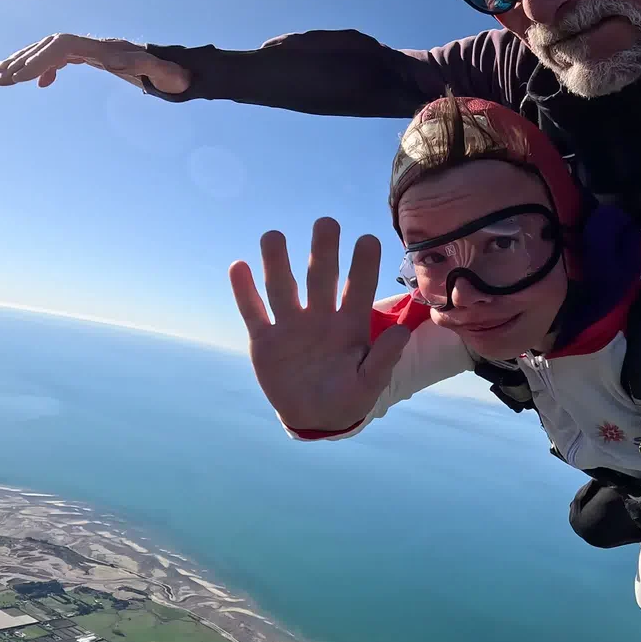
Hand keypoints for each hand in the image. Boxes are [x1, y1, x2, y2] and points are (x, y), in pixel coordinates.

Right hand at [0, 33, 190, 93]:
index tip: (20, 77)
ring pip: (51, 50)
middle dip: (24, 60)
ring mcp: (91, 50)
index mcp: (104, 48)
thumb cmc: (169, 73)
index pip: (63, 47)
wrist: (174, 68)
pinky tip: (39, 85)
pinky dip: (46, 68)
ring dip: (26, 61)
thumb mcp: (165, 73)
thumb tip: (155, 67)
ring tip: (0, 75)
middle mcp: (94, 45)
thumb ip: (159, 69)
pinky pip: (61, 58)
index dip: (41, 59)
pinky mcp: (92, 58)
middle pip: (50, 45)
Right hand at [230, 218, 410, 432]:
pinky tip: (238, 267)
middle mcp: (320, 317)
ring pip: (283, 288)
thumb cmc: (348, 398)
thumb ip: (383, 360)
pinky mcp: (264, 340)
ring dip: (277, 263)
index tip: (368, 240)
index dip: (364, 265)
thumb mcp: (369, 384)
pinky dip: (244, 291)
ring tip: (274, 236)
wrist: (314, 418)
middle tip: (326, 223)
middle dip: (323, 252)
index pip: (359, 289)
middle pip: (321, 278)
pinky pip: (253, 312)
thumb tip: (401, 333)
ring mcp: (291, 326)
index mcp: (349, 325)